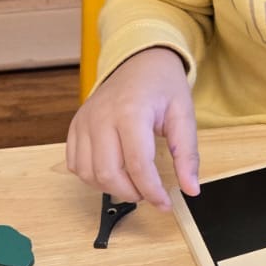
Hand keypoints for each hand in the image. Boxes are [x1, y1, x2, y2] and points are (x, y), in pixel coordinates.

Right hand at [66, 48, 199, 211]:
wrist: (140, 61)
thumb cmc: (162, 86)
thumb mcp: (184, 115)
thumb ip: (187, 154)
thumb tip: (191, 189)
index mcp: (131, 112)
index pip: (138, 164)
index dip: (152, 191)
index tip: (164, 204)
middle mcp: (102, 117)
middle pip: (108, 173)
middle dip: (131, 193)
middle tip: (149, 193)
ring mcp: (84, 121)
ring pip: (87, 172)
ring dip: (110, 187)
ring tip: (132, 183)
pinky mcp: (75, 126)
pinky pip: (75, 163)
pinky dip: (91, 176)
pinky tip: (113, 171)